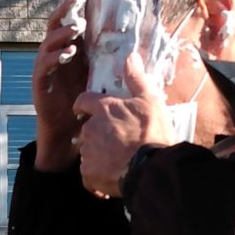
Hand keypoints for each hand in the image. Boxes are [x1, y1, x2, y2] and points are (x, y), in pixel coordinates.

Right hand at [30, 0, 89, 170]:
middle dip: (65, 9)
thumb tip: (130, 44)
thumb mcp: (97, 75)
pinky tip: (69, 52)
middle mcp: (55, 54)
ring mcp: (45, 67)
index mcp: (68, 49)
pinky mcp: (40, 82)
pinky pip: (45, 64)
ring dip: (63, 32)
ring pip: (49, 41)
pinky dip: (56, 56)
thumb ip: (105, 58)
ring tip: (77, 26)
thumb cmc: (83, 102)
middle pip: (56, 24)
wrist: (67, 130)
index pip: (68, 20)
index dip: (71, 3)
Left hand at [76, 53, 176, 198]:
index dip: (83, 105)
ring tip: (118, 162)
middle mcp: (91, 128)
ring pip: (89, 152)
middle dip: (98, 135)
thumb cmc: (152, 133)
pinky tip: (112, 178)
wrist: (151, 168)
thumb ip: (137, 80)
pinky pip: (89, 174)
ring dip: (99, 156)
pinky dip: (97, 177)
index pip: (83, 101)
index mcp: (104, 109)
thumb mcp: (150, 101)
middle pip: (88, 129)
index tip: (85, 109)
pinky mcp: (88, 174)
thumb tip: (130, 56)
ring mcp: (88, 152)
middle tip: (117, 143)